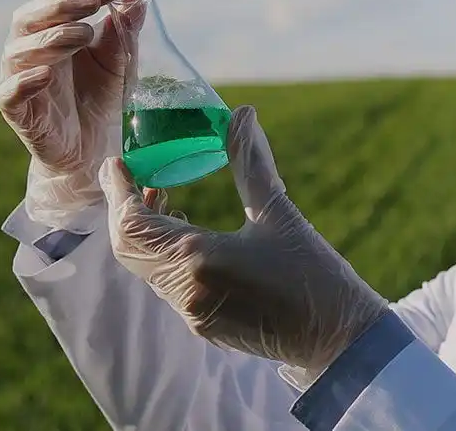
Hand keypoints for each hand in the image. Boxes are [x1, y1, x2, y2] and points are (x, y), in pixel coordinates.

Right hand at [0, 0, 147, 230]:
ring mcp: (18, 79)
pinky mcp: (16, 111)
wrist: (90, 150)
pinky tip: (46, 74)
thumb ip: (124, 30)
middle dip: (62, 5)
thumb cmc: (98, 98)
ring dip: (51, 37)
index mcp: (50, 30)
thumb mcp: (117, 62)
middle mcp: (29, 50)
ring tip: (84, 35)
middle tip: (94, 0)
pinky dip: (25, 81)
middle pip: (29, 17)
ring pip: (19, 51)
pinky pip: (10, 93)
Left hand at [101, 105, 389, 381]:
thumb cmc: (315, 277)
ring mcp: (193, 313)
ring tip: (160, 194)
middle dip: (124, 210)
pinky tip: (185, 230)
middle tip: (132, 175)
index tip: (116, 163)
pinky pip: (166, 283)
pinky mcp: (204, 324)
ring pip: (145, 267)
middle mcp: (186, 291)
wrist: (339, 341)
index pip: (131, 225)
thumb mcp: (280, 212)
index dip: (117, 191)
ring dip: (144, 231)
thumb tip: (242, 115)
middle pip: (128, 248)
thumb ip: (251, 162)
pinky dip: (163, 252)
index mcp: (198, 260)